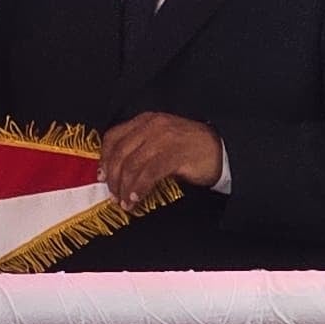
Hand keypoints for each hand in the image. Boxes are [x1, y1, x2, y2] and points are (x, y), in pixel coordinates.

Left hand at [99, 112, 223, 200]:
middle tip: (113, 195)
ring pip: (132, 164)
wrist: (223, 150)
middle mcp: (152, 125)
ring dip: (125, 187)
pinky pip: (148, 173)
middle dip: (113, 178)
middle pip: (120, 152)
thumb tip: (116, 173)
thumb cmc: (189, 150)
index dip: (104, 159)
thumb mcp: (160, 142)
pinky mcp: (175, 153)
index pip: (114, 136)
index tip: (101, 177)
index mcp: (145, 121)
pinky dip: (139, 188)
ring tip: (125, 202)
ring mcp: (164, 138)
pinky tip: (136, 199)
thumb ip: (140, 150)